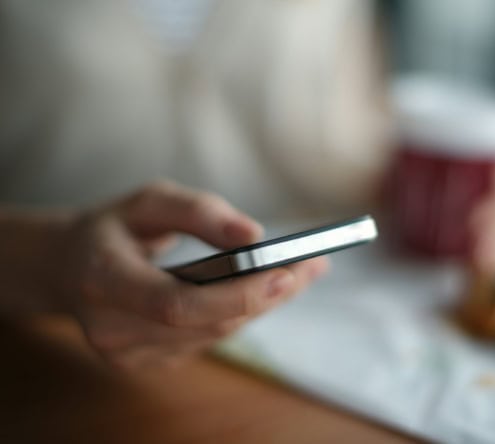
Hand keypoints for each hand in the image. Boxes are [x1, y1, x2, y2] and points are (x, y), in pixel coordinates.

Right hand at [47, 181, 327, 368]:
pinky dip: (240, 314)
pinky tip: (266, 291)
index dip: (236, 294)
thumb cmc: (112, 228)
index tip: (287, 273)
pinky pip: (208, 340)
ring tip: (301, 273)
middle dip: (267, 295)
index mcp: (103, 279)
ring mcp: (127, 355)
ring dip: (262, 304)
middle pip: (208, 323)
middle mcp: (112, 328)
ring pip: (215, 334)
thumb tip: (254, 234)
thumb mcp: (148, 201)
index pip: (177, 304)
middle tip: (314, 267)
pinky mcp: (144, 363)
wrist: (68, 267)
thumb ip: (198, 212)